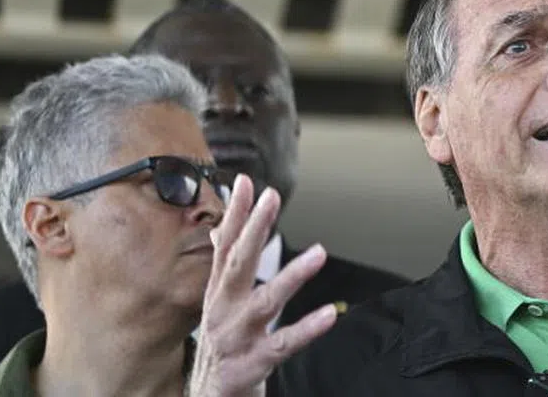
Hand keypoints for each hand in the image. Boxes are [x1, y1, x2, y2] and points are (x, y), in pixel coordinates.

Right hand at [187, 175, 337, 396]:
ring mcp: (234, 338)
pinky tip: (329, 314)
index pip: (225, 245)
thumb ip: (225, 262)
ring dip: (292, 277)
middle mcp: (222, 310)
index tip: (247, 182)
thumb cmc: (223, 344)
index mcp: (218, 292)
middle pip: (238, 264)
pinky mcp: (250, 365)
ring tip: (319, 253)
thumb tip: (223, 224)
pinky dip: (305, 329)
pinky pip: (282, 344)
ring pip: (265, 302)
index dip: (236, 213)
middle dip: (254, 228)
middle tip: (272, 198)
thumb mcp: (221, 301)